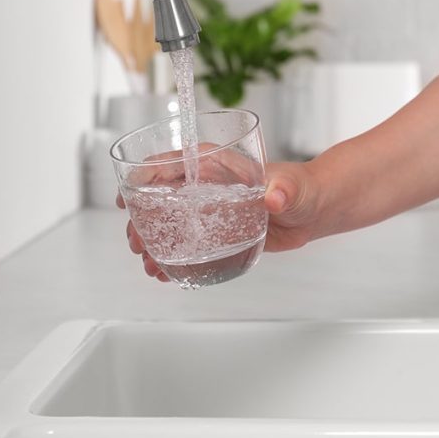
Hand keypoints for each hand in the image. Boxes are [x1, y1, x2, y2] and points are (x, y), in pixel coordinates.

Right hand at [117, 153, 325, 281]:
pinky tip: (163, 274)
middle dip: (142, 220)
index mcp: (215, 163)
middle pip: (160, 197)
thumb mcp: (291, 188)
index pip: (169, 164)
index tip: (127, 198)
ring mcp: (207, 209)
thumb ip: (282, 191)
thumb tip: (273, 198)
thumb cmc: (300, 188)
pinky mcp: (215, 232)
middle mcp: (205, 184)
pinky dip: (172, 258)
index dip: (142, 179)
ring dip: (153, 243)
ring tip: (148, 264)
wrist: (311, 211)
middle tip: (137, 242)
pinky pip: (186, 244)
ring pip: (168, 223)